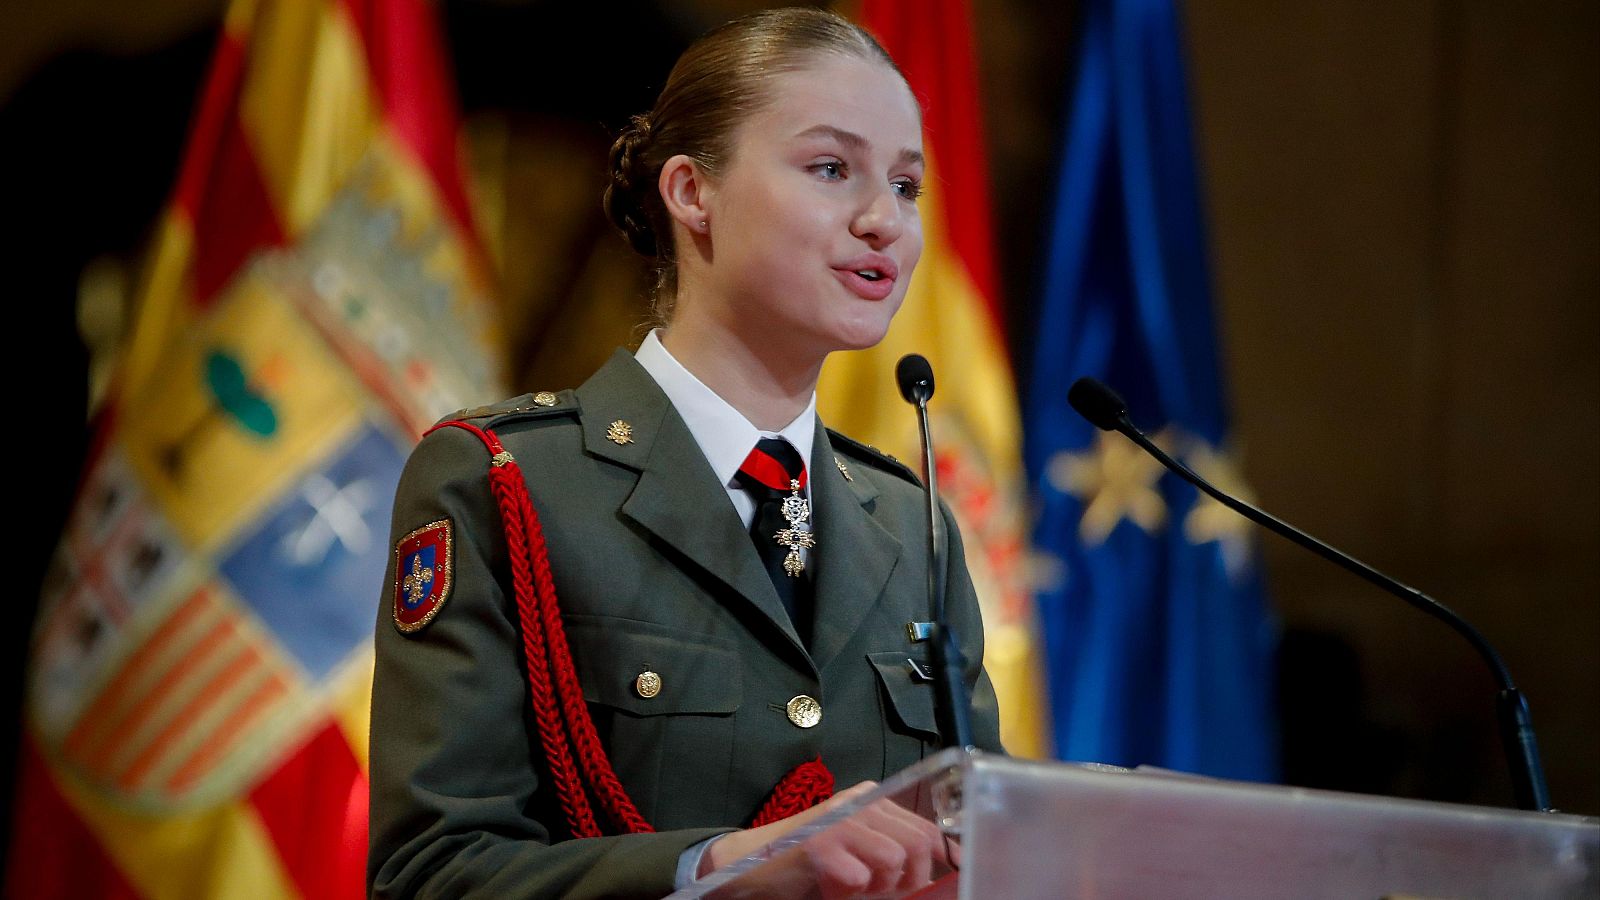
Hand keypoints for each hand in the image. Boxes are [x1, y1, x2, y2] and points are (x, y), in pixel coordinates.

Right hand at [703, 781, 952, 897]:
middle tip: (884, 892)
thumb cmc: (808, 864)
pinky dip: (847, 893)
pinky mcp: (819, 844)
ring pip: (894, 860)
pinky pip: (859, 878)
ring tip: (853, 887)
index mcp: (872, 800)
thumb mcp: (857, 851)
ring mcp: (839, 821)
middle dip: (911, 879)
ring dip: (879, 887)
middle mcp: (860, 802)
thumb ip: (891, 853)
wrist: (749, 865)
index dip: (943, 861)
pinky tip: (829, 888)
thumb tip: (936, 876)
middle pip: (919, 843)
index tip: (946, 882)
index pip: (927, 830)